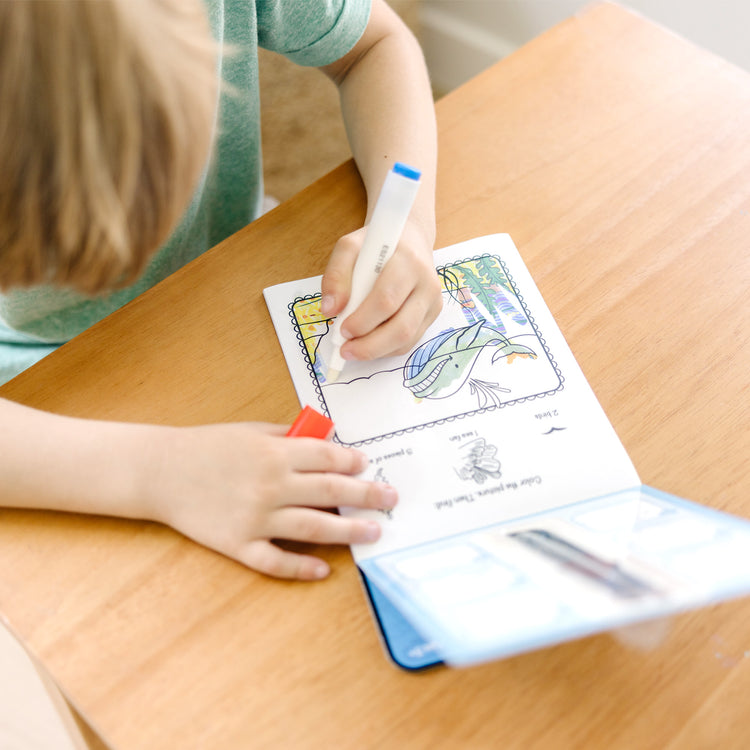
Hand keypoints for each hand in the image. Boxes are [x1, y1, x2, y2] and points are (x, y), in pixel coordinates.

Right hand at [147, 422, 396, 580]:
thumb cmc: (208, 446)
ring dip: (349, 531)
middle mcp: (271, 485)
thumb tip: (327, 440)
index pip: (328, 458)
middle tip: (391, 499)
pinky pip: (275, 561)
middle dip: (367, 495)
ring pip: (313, 528)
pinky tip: (323, 570)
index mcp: (275, 453)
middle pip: (332, 493)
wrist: (161, 471)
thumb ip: (289, 435)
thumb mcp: (251, 430)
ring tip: (374, 532)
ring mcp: (255, 518)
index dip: (353, 463)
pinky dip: (301, 568)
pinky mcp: (238, 544)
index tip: (368, 467)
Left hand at [320, 218, 441, 360]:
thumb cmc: (377, 245)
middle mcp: (427, 284)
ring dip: (377, 351)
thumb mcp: (350, 247)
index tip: (341, 329)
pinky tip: (370, 344)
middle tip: (346, 350)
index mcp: (408, 262)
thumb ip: (336, 275)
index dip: (363, 320)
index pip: (386, 299)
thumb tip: (330, 310)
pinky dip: (387, 349)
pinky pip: (410, 342)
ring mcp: (433, 302)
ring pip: (407, 340)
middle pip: (402, 327)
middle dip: (370, 345)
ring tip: (354, 350)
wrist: (409, 240)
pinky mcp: (432, 315)